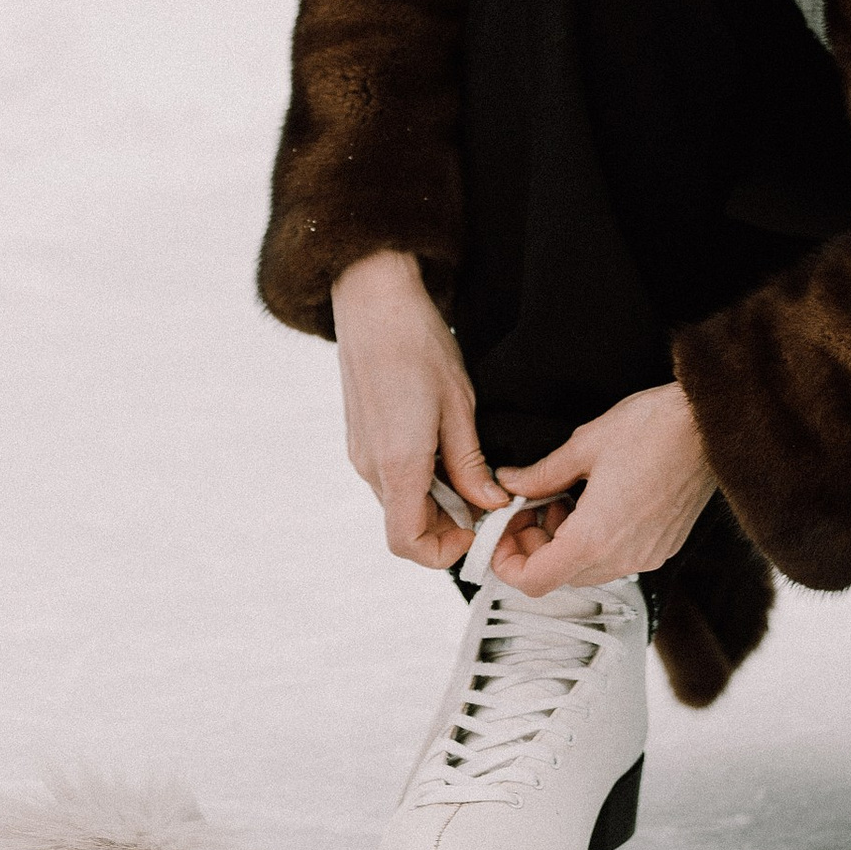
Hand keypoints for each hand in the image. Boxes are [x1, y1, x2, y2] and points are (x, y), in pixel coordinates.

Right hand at [332, 249, 505, 570]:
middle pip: (405, 526)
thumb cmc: (417, 343)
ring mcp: (361, 453)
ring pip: (398, 502)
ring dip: (434, 501)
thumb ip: (471, 465)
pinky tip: (443, 446)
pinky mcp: (360, 438)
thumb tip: (490, 505)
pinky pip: (389, 478)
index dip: (445, 551)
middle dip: (447, 524)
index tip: (477, 527)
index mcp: (397, 465)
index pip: (407, 543)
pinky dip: (418, 479)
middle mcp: (371, 467)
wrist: (373, 298)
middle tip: (484, 497)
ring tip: (468, 466)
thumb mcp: (459, 406)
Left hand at [493, 382, 716, 594]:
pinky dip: (592, 541)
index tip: (502, 534)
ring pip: (586, 569)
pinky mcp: (662, 547)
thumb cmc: (653, 429)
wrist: (710, 425)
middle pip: (558, 577)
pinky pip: (615, 559)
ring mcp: (646, 556)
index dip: (507, 563)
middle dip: (534, 546)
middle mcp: (622, 558)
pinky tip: (593, 502)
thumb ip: (541, 475)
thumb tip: (510, 484)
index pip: (534, 582)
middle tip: (529, 506)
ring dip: (563, 543)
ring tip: (563, 497)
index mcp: (595, 538)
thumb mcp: (583, 446)